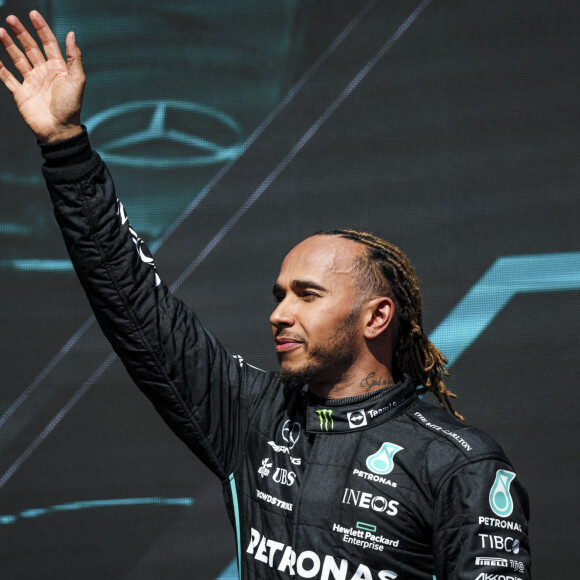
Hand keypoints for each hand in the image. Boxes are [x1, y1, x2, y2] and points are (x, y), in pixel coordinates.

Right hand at [0, 11, 84, 142]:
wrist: (59, 130)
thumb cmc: (71, 107)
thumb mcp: (77, 81)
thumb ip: (74, 58)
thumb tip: (72, 34)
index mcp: (58, 69)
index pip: (49, 43)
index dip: (41, 28)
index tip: (33, 14)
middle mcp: (44, 73)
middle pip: (31, 48)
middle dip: (21, 33)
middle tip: (11, 18)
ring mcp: (32, 82)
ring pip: (17, 58)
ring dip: (9, 45)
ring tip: (0, 31)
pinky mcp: (21, 93)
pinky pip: (7, 77)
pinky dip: (0, 68)